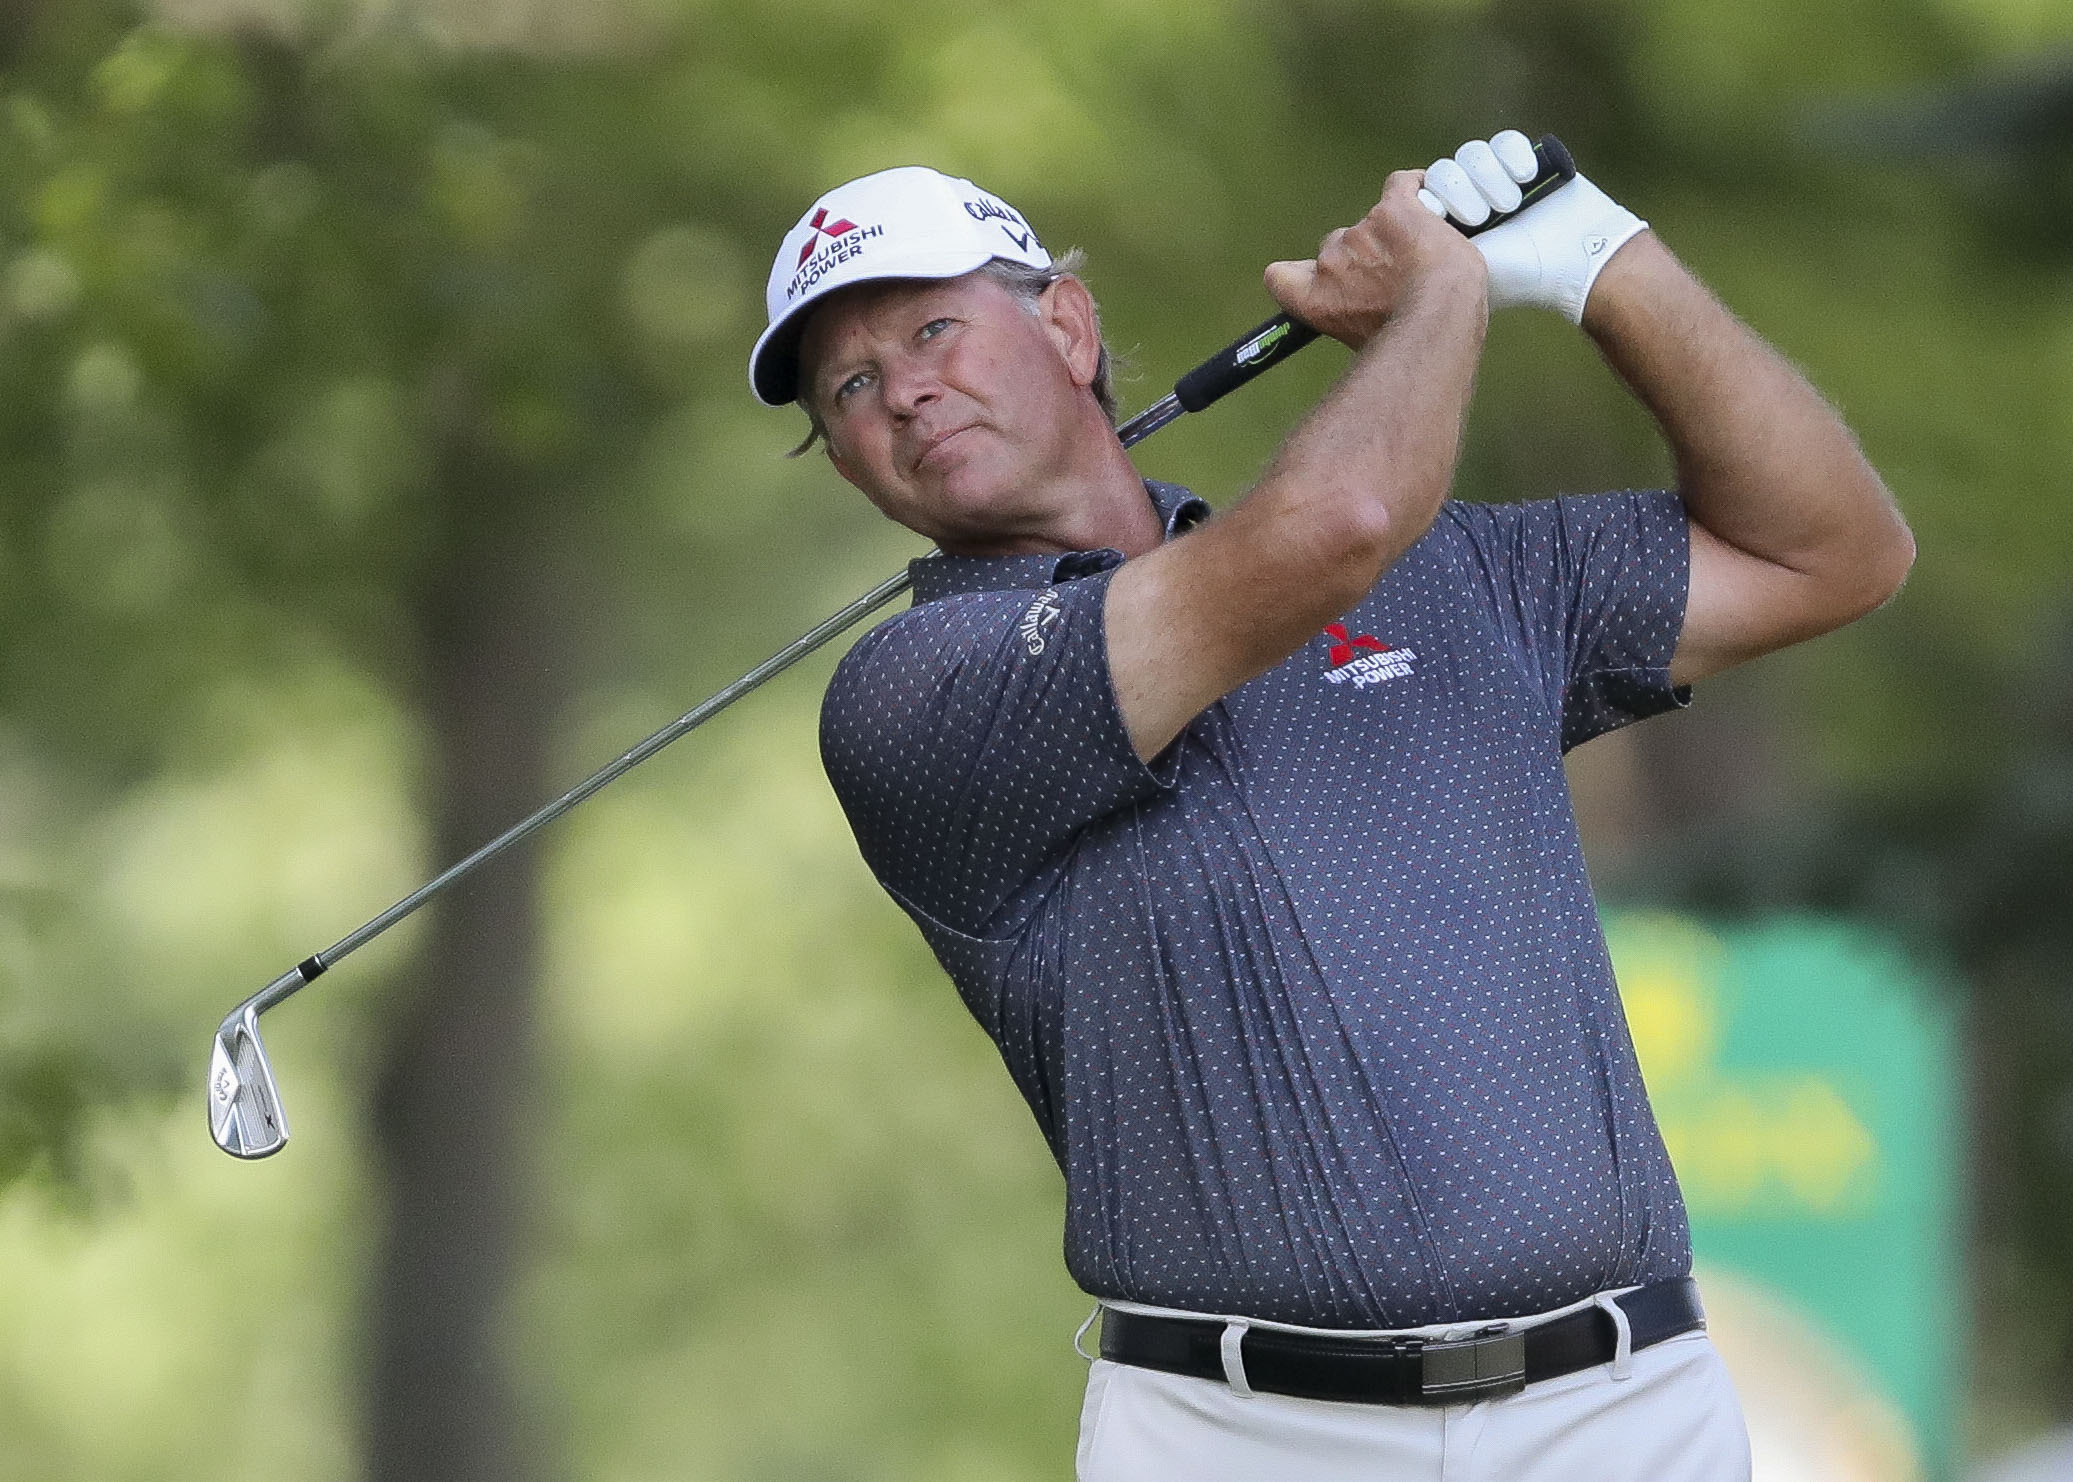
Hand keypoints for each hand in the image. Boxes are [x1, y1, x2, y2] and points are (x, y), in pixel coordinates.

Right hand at [1263, 172, 1485, 349]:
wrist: (1441, 317)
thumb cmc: (1413, 339)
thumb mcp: (1364, 341)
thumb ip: (1354, 318)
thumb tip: (1368, 317)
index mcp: (1317, 300)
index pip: (1281, 277)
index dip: (1297, 273)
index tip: (1317, 278)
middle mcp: (1331, 263)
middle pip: (1338, 247)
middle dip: (1365, 255)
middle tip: (1401, 273)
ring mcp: (1361, 232)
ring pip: (1376, 221)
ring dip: (1397, 231)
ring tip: (1428, 253)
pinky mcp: (1393, 209)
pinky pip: (1400, 186)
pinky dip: (1416, 188)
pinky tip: (1429, 197)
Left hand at [1418, 130, 1648, 323]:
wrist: (1569, 266)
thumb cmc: (1510, 277)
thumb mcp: (1451, 270)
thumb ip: (1412, 250)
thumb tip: (1383, 236)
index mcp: (1444, 226)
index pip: (1417, 192)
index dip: (1428, 200)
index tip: (1444, 222)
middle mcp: (1468, 199)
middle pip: (1444, 171)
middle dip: (1459, 193)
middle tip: (1478, 220)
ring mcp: (1497, 180)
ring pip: (1472, 155)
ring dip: (1487, 177)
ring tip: (1507, 206)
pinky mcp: (1526, 162)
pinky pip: (1504, 142)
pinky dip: (1513, 155)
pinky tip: (1526, 177)